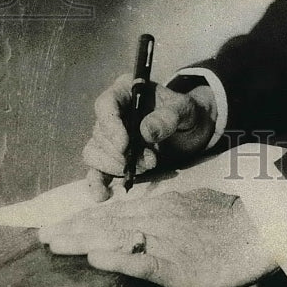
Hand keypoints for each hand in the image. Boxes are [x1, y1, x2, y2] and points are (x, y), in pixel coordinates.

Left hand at [38, 187, 276, 286]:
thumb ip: (170, 208)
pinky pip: (142, 261)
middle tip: (41, 236)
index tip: (58, 225)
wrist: (260, 229)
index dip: (84, 219)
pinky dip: (117, 258)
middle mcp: (157, 219)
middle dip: (72, 230)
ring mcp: (164, 241)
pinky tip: (96, 258)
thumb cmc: (231, 218)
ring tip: (55, 243)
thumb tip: (146, 212)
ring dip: (82, 240)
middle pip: (107, 224)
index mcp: (161, 206)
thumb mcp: (195, 203)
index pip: (114, 213)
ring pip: (116, 238)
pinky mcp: (175, 265)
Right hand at [83, 75, 216, 201]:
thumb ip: (168, 117)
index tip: (125, 145)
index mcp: (126, 91)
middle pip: (101, 133)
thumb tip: (145, 132)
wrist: (191, 131)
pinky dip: (97, 184)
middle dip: (123, 152)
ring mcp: (109, 137)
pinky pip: (95, 170)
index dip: (111, 126)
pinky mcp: (111, 159)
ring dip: (116, 166)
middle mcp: (112, 112)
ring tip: (146, 167)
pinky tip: (104, 195)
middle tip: (151, 160)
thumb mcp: (185, 109)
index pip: (106, 105)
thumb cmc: (186, 113)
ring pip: (95, 152)